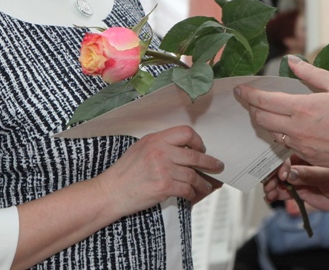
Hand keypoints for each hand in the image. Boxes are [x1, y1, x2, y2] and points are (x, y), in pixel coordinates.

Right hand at [96, 125, 223, 216]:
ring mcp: (163, 169)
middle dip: (210, 163)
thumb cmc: (125, 172)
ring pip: (193, 175)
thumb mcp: (141, 148)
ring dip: (203, 182)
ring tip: (207, 185)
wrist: (110, 192)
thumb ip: (162, 145)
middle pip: (195, 155)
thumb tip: (186, 149)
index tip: (201, 149)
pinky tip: (193, 195)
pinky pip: (186, 189)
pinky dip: (193, 193)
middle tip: (218, 167)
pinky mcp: (163, 187)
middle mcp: (160, 151)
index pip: (186, 132)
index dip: (198, 141)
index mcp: (156, 139)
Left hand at [235, 57, 328, 168]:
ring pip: (272, 134)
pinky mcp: (308, 157)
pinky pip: (286, 145)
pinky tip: (288, 128)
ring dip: (266, 122)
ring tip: (268, 112)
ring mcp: (301, 145)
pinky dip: (282, 135)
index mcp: (302, 107)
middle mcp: (297, 128)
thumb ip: (311, 73)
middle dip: (252, 109)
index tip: (240, 89)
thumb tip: (292, 62)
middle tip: (251, 100)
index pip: (263, 101)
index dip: (248, 95)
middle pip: (261, 119)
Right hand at [265, 160, 328, 215]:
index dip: (280, 166)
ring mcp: (302, 179)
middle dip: (272, 176)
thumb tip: (289, 174)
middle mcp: (303, 165)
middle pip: (281, 168)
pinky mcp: (303, 192)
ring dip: (272, 186)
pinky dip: (277, 194)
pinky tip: (271, 197)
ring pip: (281, 181)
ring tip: (269, 194)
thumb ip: (309, 175)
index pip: (288, 157)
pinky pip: (286, 192)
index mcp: (309, 155)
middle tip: (268, 185)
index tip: (280, 175)